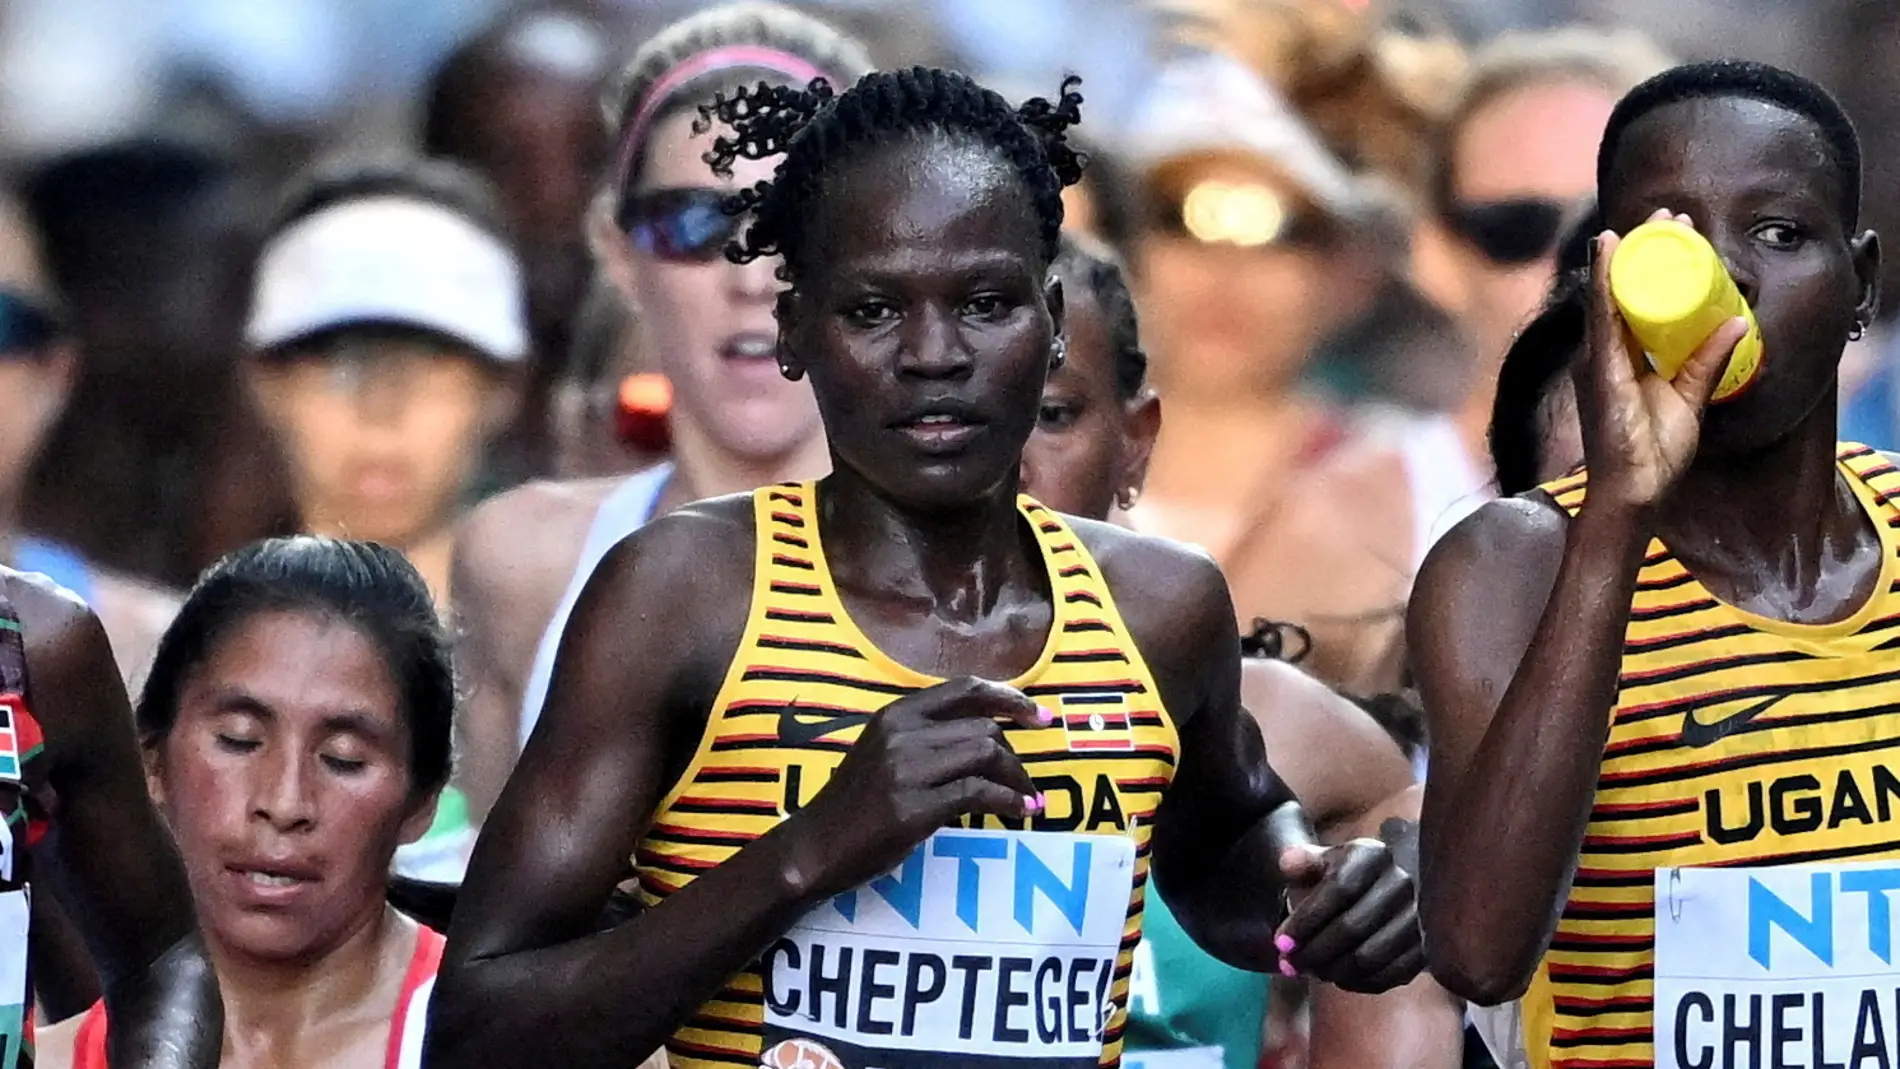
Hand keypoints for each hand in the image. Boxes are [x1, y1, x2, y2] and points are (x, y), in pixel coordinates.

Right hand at [785, 677, 1049, 895]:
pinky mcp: (914, 807)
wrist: (816, 847)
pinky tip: (1018, 811)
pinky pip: (978, 792)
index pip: (966, 689)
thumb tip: (988, 737)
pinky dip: (1008, 801)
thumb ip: (925, 736)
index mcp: (896, 713)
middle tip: (1027, 781)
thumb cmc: (854, 804)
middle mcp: (902, 732)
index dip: (1010, 697)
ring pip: (987, 754)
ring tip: (1029, 799)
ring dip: (1017, 778)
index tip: (1040, 715)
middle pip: (984, 727)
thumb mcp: (884, 752)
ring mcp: (907, 769)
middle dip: (1015, 756)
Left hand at [1275, 839, 1423, 993]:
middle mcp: (1401, 883)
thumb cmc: (1340, 877)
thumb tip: (1288, 863)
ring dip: (1332, 971)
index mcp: (1372, 855)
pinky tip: (1336, 978)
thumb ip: (1301, 862)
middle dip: (1313, 952)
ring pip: (1370, 957)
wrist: (1379, 891)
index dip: (1306, 920)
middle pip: (1352, 927)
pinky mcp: (1425, 949)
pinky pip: (1389, 975)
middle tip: (1289, 965)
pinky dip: (1358, 983)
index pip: (1338, 889)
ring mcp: (1419, 918)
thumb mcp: (1319, 862)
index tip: (1280, 943)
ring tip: (1310, 972)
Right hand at [1579, 209, 1752, 512]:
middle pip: (1621, 289)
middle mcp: (1602, 353)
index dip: (1653, 265)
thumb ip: (1708, 362)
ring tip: (1650, 222)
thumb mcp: (1690, 398)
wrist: (1633, 491)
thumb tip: (1740, 322)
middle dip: (1642, 249)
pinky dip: (1604, 281)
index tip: (1677, 232)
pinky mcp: (1598, 368)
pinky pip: (1601, 315)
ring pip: (1610, 293)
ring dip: (1627, 253)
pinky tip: (1610, 253)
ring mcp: (1596, 359)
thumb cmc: (1654, 454)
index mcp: (1621, 359)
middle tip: (1670, 216)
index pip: (1635, 301)